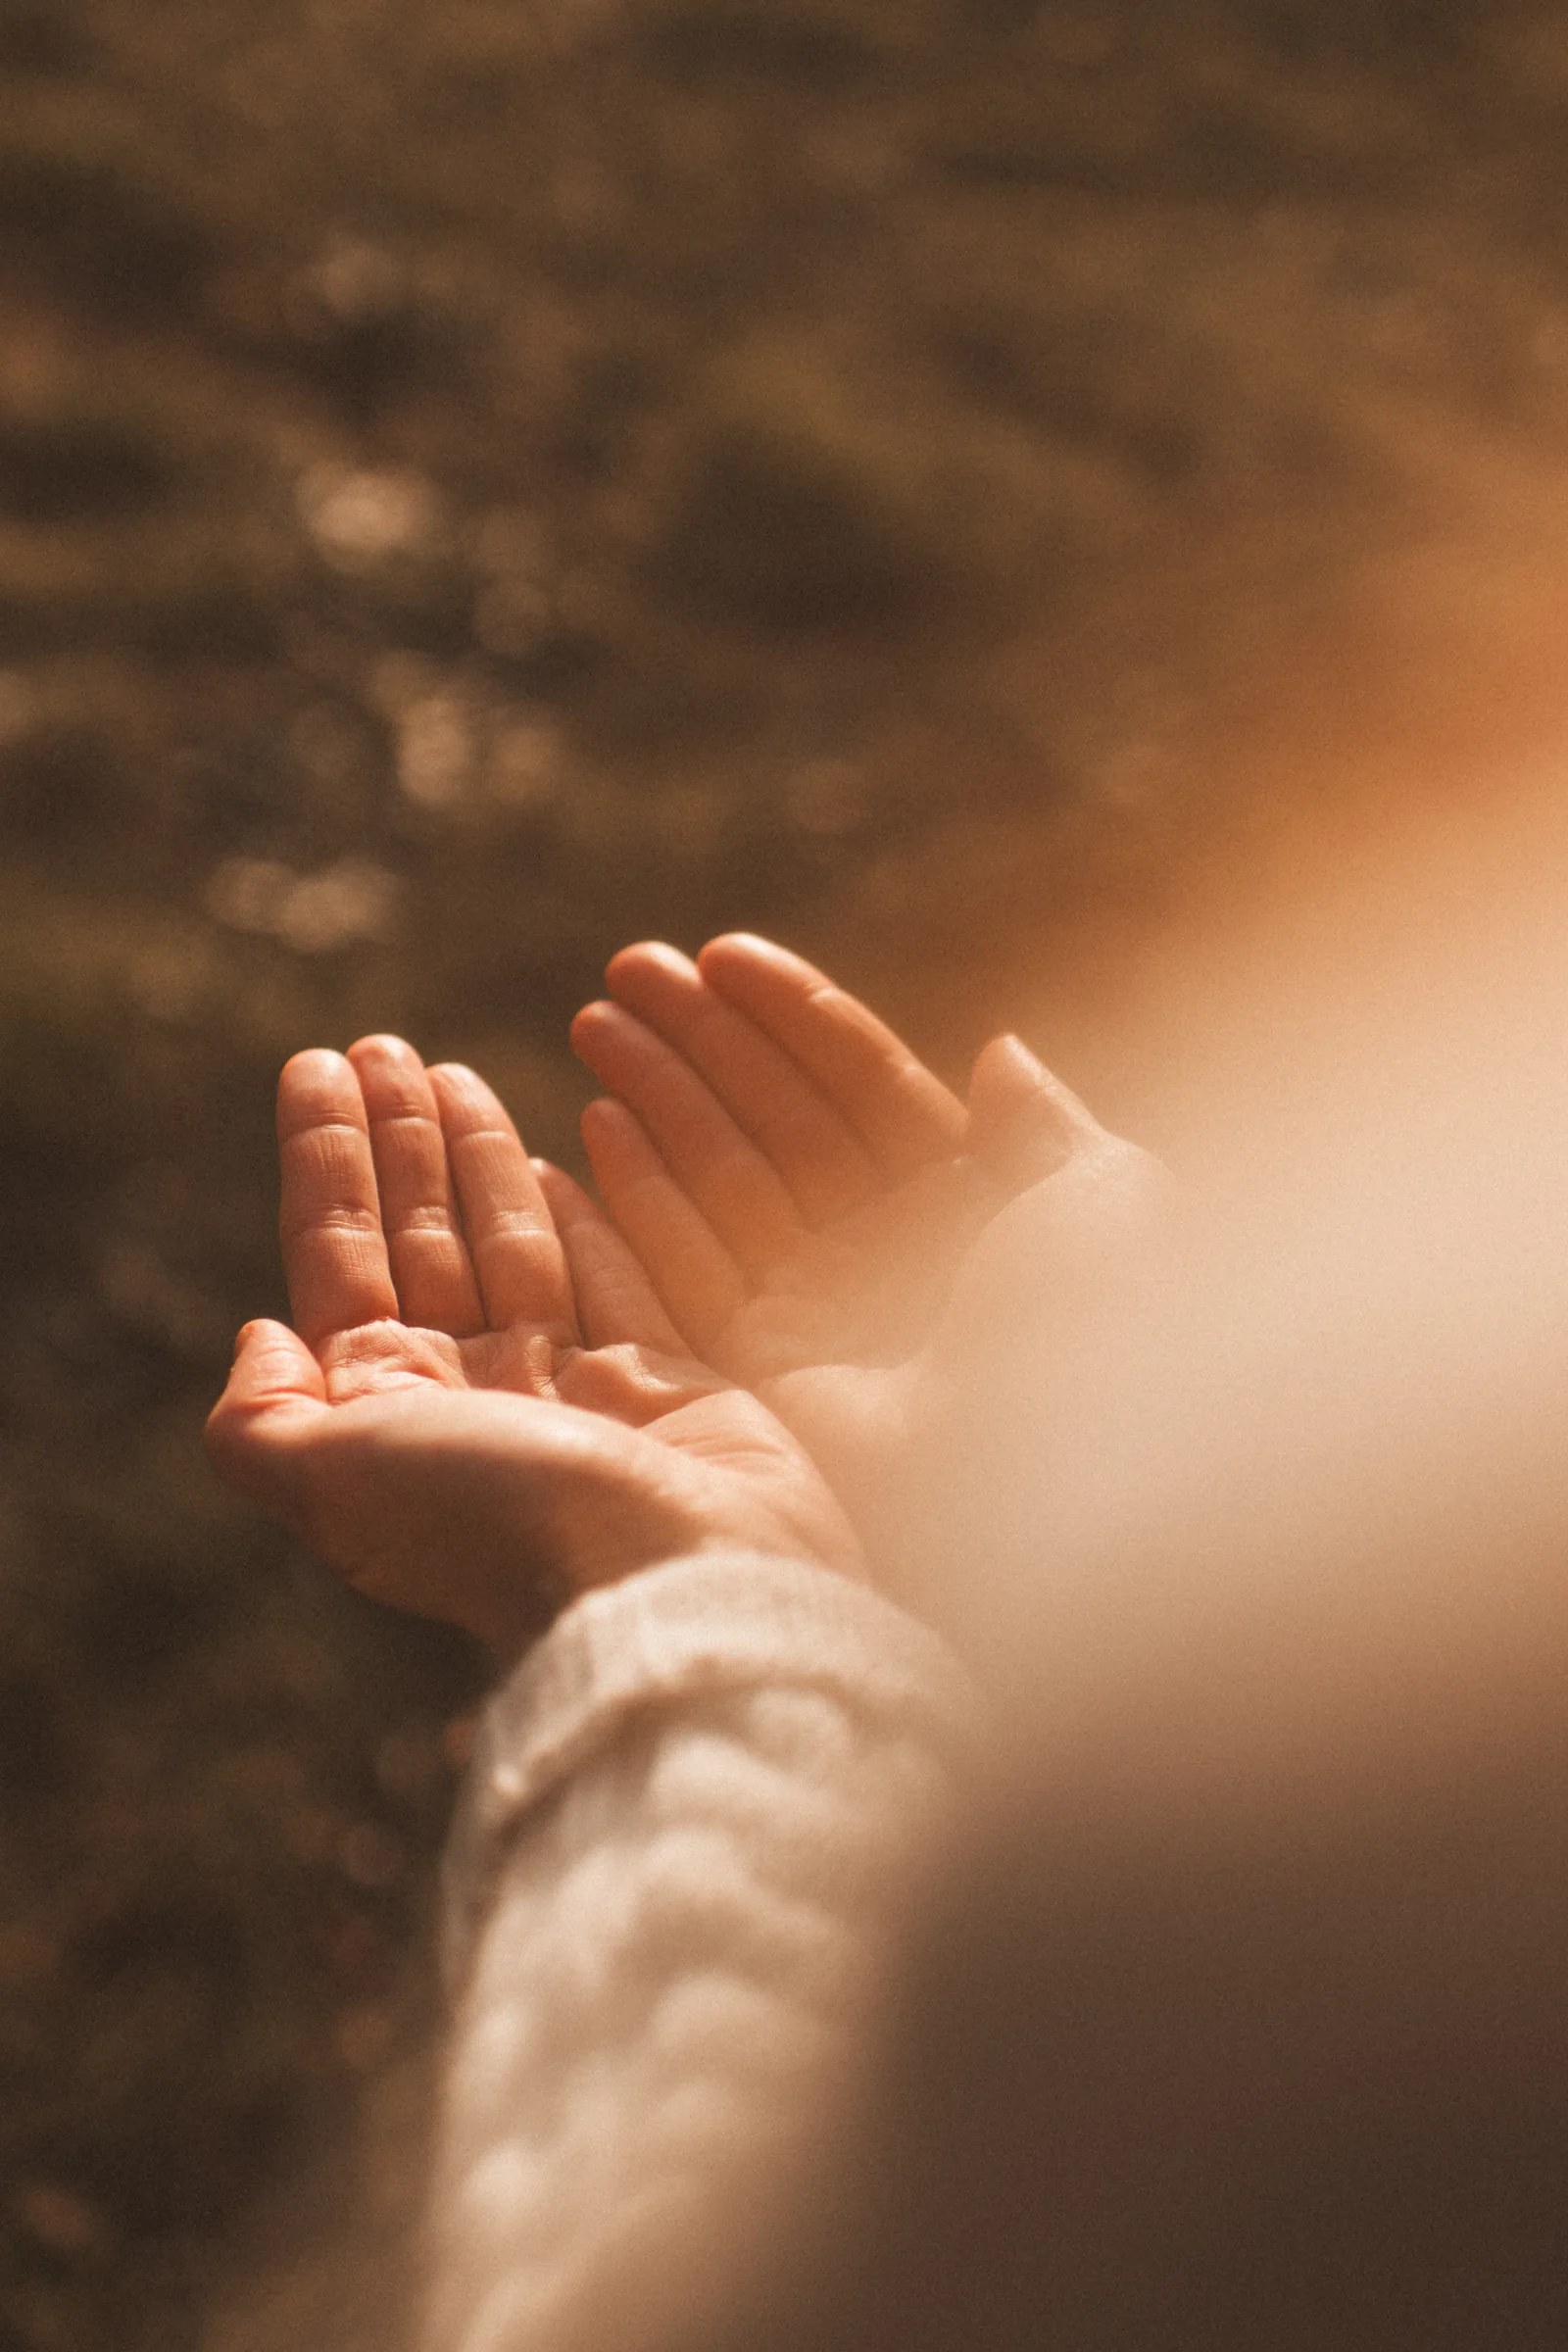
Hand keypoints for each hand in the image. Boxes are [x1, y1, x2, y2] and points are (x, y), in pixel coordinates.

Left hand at [206, 1037, 860, 1659]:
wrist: (671, 1583)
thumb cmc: (501, 1523)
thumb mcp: (336, 1479)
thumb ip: (265, 1418)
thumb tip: (256, 1336)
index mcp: (389, 1410)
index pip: (340, 1256)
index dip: (324, 1161)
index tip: (315, 1066)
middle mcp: (471, 1392)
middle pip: (420, 1237)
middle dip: (395, 1140)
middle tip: (380, 1043)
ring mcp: (568, 1385)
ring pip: (509, 1242)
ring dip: (474, 1153)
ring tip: (448, 1066)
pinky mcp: (662, 1378)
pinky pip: (611, 1275)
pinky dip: (577, 1217)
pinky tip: (550, 1160)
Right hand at [570, 935, 1156, 1553]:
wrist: (1063, 1475)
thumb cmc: (1103, 1330)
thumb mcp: (1104, 1200)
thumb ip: (1040, 1124)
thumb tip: (999, 1052)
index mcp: (972, 1205)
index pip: (863, 1086)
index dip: (793, 1019)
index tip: (722, 954)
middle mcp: (887, 1254)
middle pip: (777, 1122)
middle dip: (703, 1044)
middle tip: (628, 970)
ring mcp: (822, 1315)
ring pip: (722, 1180)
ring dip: (657, 1100)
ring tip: (595, 1021)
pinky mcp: (765, 1378)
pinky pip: (686, 1271)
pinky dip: (637, 1201)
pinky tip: (594, 1125)